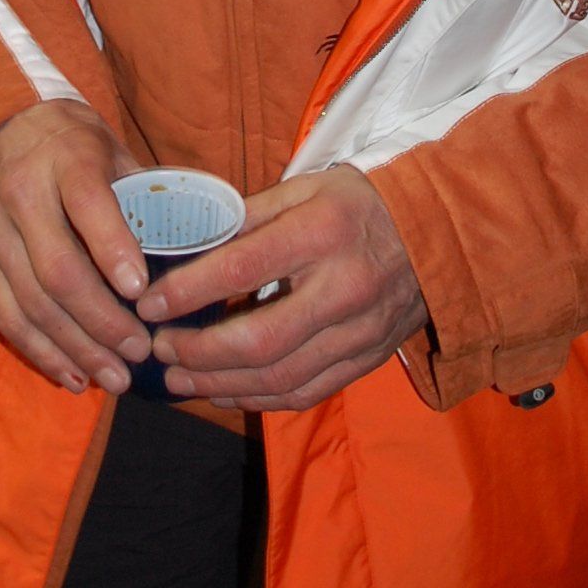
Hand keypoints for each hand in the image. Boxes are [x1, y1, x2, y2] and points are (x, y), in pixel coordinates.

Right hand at [0, 104, 150, 396]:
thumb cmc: (72, 142)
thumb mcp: (112, 149)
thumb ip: (144, 193)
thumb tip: (198, 242)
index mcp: (66, 158)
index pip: (87, 203)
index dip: (113, 250)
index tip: (142, 292)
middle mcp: (21, 193)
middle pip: (58, 270)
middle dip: (101, 321)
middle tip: (139, 351)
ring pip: (31, 302)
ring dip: (75, 348)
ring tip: (113, 377)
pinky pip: (5, 314)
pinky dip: (39, 351)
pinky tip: (72, 375)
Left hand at [137, 166, 425, 412]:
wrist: (440, 232)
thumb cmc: (360, 202)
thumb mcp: (306, 188)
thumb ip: (249, 217)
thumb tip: (189, 245)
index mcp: (322, 233)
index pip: (242, 268)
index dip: (188, 291)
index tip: (148, 304)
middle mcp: (344, 288)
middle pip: (261, 340)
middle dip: (199, 351)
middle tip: (158, 348)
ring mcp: (360, 332)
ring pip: (281, 377)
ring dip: (220, 383)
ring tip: (178, 377)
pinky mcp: (367, 360)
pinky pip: (307, 392)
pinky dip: (260, 398)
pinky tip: (224, 391)